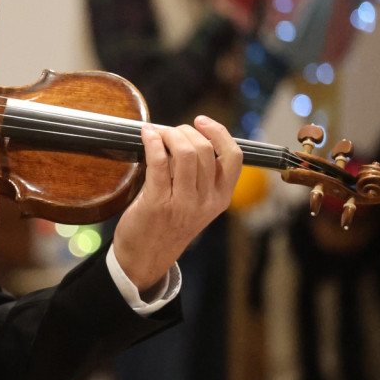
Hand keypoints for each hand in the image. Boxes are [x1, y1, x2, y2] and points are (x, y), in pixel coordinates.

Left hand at [112, 116, 241, 293]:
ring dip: (168, 134)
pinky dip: (152, 142)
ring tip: (157, 133)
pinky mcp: (157, 204)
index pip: (233, 158)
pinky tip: (147, 136)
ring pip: (184, 153)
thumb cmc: (168, 225)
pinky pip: (158, 162)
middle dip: (185, 131)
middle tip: (170, 132)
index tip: (201, 122)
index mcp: (220, 199)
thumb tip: (188, 136)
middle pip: (205, 150)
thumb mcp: (196, 205)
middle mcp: (205, 202)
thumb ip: (199, 177)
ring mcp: (182, 204)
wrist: (146, 258)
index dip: (219, 133)